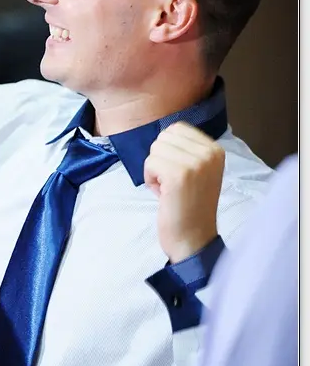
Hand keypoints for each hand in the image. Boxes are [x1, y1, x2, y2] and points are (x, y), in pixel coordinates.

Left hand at [143, 121, 224, 261]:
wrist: (193, 237)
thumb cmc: (190, 204)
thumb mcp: (199, 170)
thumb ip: (187, 150)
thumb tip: (165, 133)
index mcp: (216, 150)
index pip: (176, 129)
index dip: (168, 150)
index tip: (179, 172)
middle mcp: (209, 153)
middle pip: (163, 138)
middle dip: (160, 159)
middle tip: (172, 182)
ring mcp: (195, 163)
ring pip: (155, 150)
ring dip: (154, 170)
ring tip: (169, 188)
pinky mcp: (179, 175)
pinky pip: (149, 163)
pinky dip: (150, 179)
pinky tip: (163, 194)